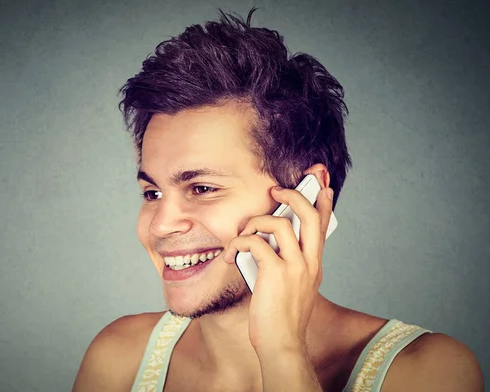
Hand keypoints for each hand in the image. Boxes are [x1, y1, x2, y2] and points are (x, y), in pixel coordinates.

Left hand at [223, 184, 333, 354]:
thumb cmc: (282, 317)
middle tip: (276, 191)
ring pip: (280, 223)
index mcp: (314, 264)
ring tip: (243, 232)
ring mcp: (295, 267)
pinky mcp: (275, 273)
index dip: (323, 202)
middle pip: (309, 215)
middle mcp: (309, 262)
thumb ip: (288, 264)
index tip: (323, 184)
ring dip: (256, 221)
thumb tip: (268, 244)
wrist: (282, 343)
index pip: (323, 226)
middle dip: (293, 195)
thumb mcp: (294, 287)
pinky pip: (255, 242)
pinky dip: (239, 243)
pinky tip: (229, 255)